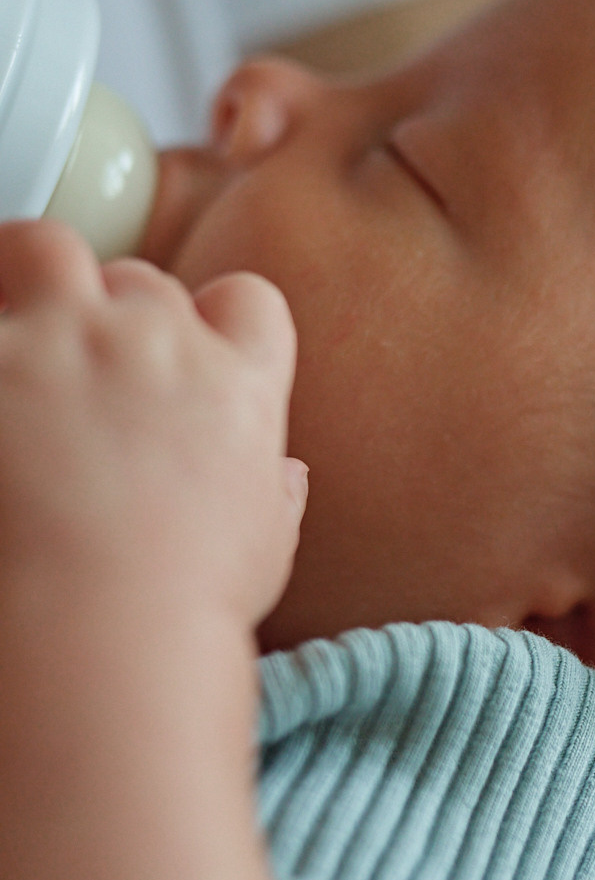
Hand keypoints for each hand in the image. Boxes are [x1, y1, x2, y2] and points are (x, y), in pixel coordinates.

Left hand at [0, 221, 303, 643]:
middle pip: (138, 278)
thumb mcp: (264, 545)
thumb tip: (283, 475)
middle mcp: (156, 342)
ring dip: (22, 279)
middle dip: (107, 312)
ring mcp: (61, 342)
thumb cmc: (183, 604)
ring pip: (41, 249)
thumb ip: (274, 491)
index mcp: (237, 383)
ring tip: (6, 344)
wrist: (96, 630)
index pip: (245, 300)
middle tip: (70, 372)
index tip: (182, 354)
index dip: (212, 319)